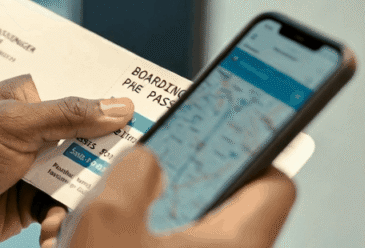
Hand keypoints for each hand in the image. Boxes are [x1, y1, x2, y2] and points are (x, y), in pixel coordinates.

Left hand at [0, 74, 134, 247]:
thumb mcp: (15, 123)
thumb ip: (68, 114)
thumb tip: (119, 107)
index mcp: (30, 98)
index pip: (81, 97)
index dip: (114, 107)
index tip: (149, 115)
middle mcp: (36, 129)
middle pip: (89, 139)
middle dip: (106, 158)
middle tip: (130, 168)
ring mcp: (35, 165)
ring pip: (81, 176)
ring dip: (84, 194)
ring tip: (84, 205)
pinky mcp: (32, 199)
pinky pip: (63, 206)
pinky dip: (63, 218)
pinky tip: (55, 227)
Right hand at [50, 147, 296, 247]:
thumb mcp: (109, 217)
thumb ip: (135, 170)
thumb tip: (148, 161)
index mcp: (236, 245)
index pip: (275, 183)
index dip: (253, 147)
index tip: (228, 128)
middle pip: (222, 204)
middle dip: (176, 183)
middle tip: (146, 169)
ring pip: (184, 233)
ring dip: (142, 216)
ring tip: (97, 217)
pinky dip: (131, 241)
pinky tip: (89, 242)